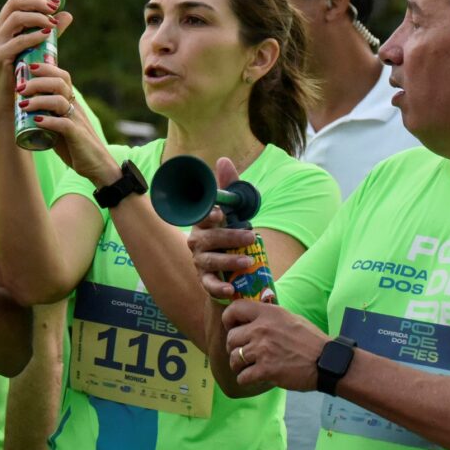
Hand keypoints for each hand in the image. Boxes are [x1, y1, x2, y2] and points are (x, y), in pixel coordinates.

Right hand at [0, 0, 71, 106]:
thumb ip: (50, 30)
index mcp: (3, 26)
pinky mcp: (0, 56)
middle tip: (55, 8)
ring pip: (16, 19)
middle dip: (37, 3)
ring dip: (38, 17)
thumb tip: (67, 14)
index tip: (54, 2)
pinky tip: (48, 35)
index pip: (16, 2)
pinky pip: (19, 41)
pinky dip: (35, 35)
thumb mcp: (40, 46)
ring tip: (53, 24)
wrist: (16, 98)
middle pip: (14, 5)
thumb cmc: (28, 71)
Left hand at [18, 62, 118, 184]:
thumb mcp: (61, 127)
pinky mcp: (77, 136)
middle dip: (37, 82)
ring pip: (59, 101)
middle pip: (59, 83)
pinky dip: (48, 121)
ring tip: (23, 105)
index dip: (46, 68)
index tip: (28, 67)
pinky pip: (63, 124)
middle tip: (20, 88)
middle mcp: (76, 108)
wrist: (97, 166)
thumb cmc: (77, 147)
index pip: (62, 77)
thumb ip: (49, 117)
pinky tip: (36, 121)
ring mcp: (77, 121)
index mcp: (73, 103)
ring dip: (39, 100)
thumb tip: (26, 109)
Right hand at [188, 158, 258, 300]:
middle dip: (230, 237)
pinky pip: (209, 285)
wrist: (229, 267)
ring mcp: (200, 262)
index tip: (220, 213)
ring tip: (248, 262)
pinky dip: (219, 289)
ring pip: (210, 261)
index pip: (202, 216)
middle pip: (209, 239)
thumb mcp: (232, 210)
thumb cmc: (229, 233)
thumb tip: (223, 160)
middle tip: (251, 237)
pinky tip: (232, 290)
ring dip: (229, 261)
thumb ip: (229, 187)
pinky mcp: (206, 281)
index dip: (209, 214)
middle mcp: (198, 241)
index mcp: (203, 223)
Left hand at [222, 299, 327, 389]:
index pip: (234, 309)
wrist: (326, 362)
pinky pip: (242, 377)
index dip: (228, 319)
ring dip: (238, 365)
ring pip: (234, 358)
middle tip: (243, 353)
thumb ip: (269, 317)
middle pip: (231, 338)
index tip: (231, 327)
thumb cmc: (311, 340)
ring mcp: (262, 350)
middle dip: (234, 347)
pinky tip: (254, 379)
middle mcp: (261, 329)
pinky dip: (246, 380)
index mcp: (268, 313)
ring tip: (247, 367)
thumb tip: (253, 318)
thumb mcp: (290, 318)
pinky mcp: (265, 370)